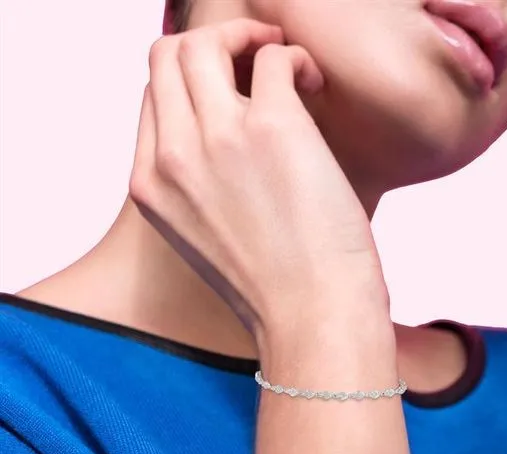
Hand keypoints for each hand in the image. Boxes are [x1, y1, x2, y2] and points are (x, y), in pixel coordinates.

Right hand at [129, 18, 388, 338]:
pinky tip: (312, 87)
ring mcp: (218, 138)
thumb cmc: (271, 289)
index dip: (188, 85)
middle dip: (210, 46)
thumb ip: (194, 188)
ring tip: (285, 67)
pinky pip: (273, 56)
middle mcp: (173, 157)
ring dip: (247, 39)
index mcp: (151, 187)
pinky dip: (293, 59)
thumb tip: (222, 141)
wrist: (312, 319)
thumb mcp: (204, 241)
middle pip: (166, 59)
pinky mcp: (273, 128)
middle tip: (252, 59)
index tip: (227, 91)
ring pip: (204, 44)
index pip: (151, 100)